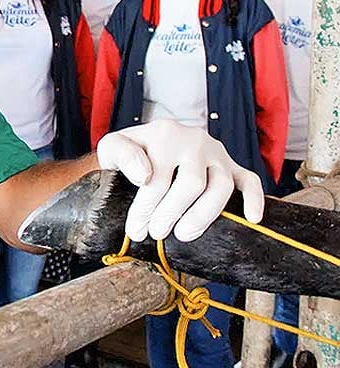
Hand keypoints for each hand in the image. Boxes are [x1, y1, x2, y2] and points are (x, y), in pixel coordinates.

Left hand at [97, 119, 263, 241]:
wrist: (145, 145)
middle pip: (192, 183)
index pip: (158, 176)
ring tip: (183, 234)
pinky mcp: (233, 166)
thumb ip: (121, 154)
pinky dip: (255, 199)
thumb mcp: (112, 147)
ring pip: (221, 186)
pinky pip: (250, 181)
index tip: (136, 230)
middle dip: (172, 213)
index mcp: (165, 134)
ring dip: (203, 215)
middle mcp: (195, 140)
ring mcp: (217, 154)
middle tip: (156, 233)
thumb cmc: (128, 152)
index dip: (146, 208)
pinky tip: (251, 219)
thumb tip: (144, 175)